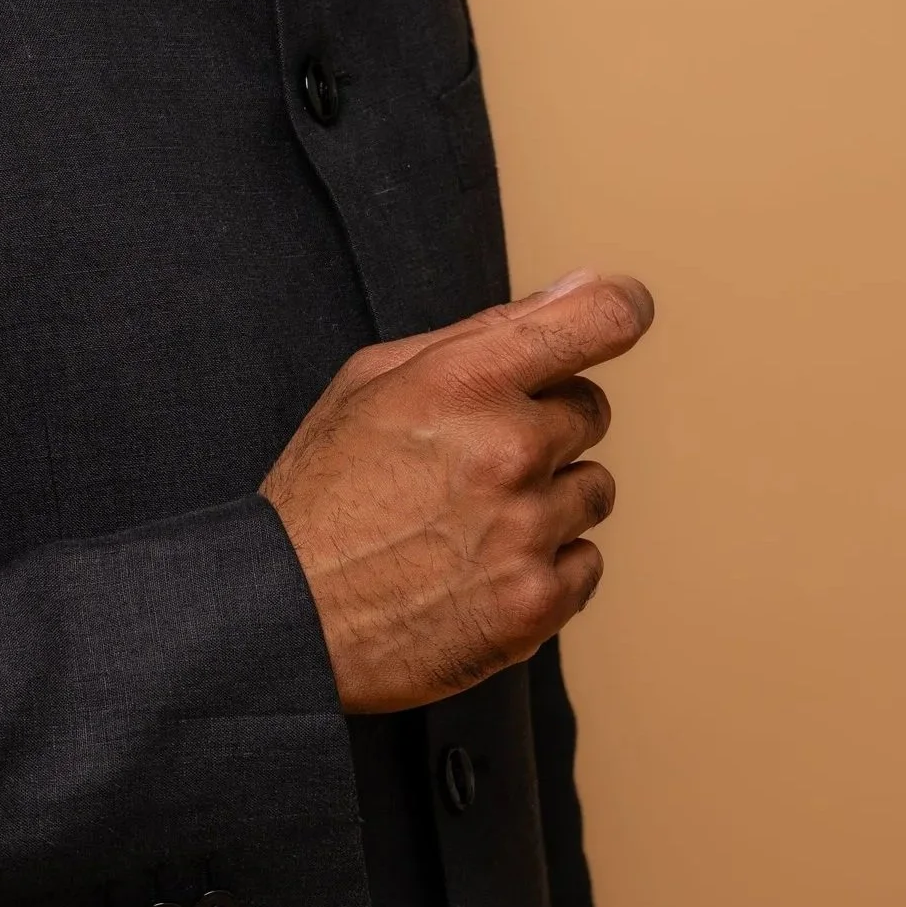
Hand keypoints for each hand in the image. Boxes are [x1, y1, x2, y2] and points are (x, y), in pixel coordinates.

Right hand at [259, 271, 654, 713]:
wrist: (286, 614)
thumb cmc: (326, 486)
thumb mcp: (372, 380)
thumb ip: (477, 334)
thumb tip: (572, 291)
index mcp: (463, 380)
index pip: (597, 319)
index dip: (619, 306)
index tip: (620, 310)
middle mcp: (507, 448)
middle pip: (591, 408)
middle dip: (544, 422)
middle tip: (476, 453)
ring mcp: (527, 530)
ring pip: (593, 489)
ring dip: (548, 497)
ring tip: (470, 518)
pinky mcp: (537, 603)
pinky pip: (586, 562)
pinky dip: (545, 563)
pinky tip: (480, 566)